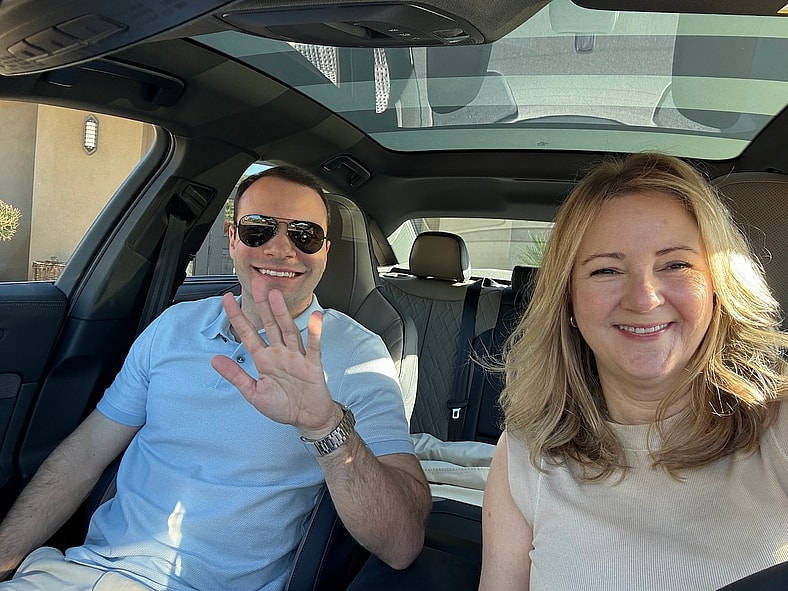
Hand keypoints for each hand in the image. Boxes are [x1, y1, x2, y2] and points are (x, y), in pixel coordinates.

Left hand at [210, 281, 339, 436]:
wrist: (307, 418)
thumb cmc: (283, 406)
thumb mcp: (253, 393)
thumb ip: (235, 375)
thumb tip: (214, 360)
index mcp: (264, 360)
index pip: (247, 333)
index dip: (237, 316)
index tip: (227, 299)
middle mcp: (279, 353)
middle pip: (269, 324)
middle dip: (261, 304)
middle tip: (256, 284)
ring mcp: (296, 356)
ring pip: (288, 329)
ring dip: (282, 312)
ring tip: (275, 296)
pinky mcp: (312, 363)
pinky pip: (313, 345)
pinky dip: (315, 331)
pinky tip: (317, 317)